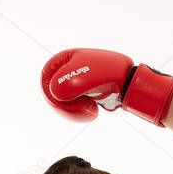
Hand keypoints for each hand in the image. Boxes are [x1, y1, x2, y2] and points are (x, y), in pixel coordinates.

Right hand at [41, 48, 172, 125]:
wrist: (126, 84)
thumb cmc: (107, 75)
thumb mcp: (85, 78)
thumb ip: (66, 84)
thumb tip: (55, 94)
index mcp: (63, 59)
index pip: (45, 79)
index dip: (52, 94)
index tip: (66, 101)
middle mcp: (65, 70)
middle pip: (51, 94)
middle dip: (66, 107)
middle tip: (83, 110)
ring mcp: (72, 83)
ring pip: (61, 104)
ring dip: (74, 112)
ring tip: (91, 110)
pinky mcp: (80, 94)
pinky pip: (71, 108)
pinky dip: (80, 114)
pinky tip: (93, 111)